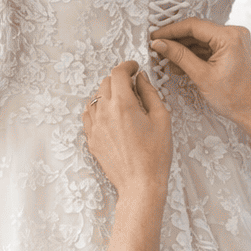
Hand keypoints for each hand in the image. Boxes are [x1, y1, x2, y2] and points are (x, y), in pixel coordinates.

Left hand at [82, 61, 171, 200]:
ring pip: (95, 98)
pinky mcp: (91, 138)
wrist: (140, 184)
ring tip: (123, 102)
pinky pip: (89, 115)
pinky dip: (98, 109)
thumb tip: (141, 78)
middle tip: (133, 85)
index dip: (127, 66)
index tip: (134, 67)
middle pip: (105, 83)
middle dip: (119, 79)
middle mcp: (104, 112)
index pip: (118, 73)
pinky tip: (110, 115)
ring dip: (107, 94)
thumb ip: (150, 93)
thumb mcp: (161, 118)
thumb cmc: (155, 154)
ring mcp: (94, 126)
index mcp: (123, 104)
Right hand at [151, 20, 250, 125]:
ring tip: (167, 60)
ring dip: (184, 49)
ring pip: (202, 39)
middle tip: (157, 48)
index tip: (154, 37)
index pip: (193, 26)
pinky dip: (195, 54)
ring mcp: (235, 40)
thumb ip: (179, 56)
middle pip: (197, 31)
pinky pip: (209, 46)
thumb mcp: (201, 76)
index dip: (170, 31)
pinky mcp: (233, 49)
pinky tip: (181, 64)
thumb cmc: (234, 98)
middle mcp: (235, 33)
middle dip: (176, 40)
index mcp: (229, 37)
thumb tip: (159, 44)